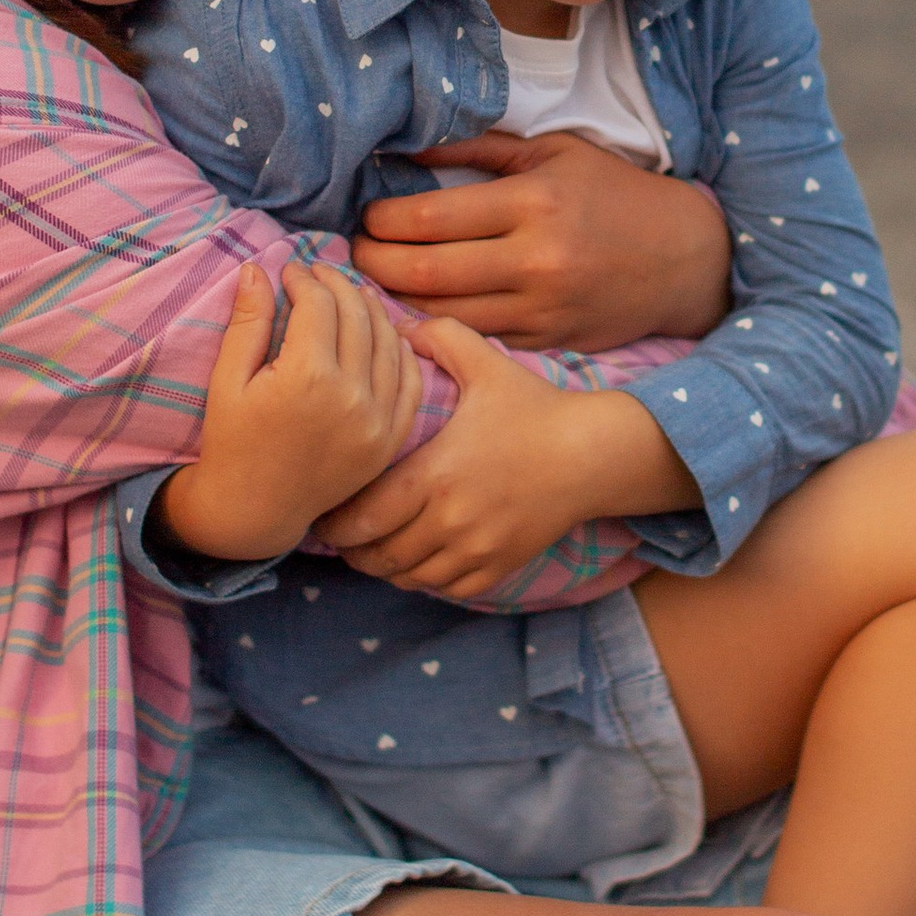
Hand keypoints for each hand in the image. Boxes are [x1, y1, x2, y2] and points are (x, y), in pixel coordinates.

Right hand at [157, 262, 423, 564]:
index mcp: (306, 377)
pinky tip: (383, 333)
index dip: (303, 278)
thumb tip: (257, 268)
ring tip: (349, 295)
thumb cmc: (232, 442)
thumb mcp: (227, 379)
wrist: (256, 510)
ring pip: (388, 341)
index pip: (319, 303)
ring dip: (370, 309)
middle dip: (336, 284)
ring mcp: (377, 420)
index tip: (289, 271)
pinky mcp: (390, 439)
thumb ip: (247, 321)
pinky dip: (400, 349)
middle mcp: (351, 396)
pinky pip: (409, 380)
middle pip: (357, 315)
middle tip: (318, 274)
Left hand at [313, 320, 691, 603]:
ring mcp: (477, 548)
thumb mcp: (485, 362)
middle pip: (379, 554)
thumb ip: (437, 337)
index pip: (363, 515)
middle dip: (350, 549)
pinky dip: (423, 579)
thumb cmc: (534, 407)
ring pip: (409, 576)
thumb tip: (394, 326)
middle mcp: (451, 519)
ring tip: (369, 549)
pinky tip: (415, 560)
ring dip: (383, 566)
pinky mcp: (499, 566)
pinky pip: (446, 588)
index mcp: (436, 473)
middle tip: (336, 535)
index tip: (322, 512)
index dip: (334, 522)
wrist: (593, 453)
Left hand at [349, 134, 730, 345]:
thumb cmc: (614, 195)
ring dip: (396, 299)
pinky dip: (437, 327)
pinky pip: (476, 338)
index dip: (383, 221)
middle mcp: (535, 259)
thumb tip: (407, 146)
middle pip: (424, 271)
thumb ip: (481, 148)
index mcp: (533, 202)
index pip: (429, 217)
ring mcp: (541, 308)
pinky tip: (417, 309)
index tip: (368, 216)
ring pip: (441, 313)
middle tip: (356, 252)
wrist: (685, 259)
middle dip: (375, 263)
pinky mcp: (548, 342)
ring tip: (377, 280)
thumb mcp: (555, 153)